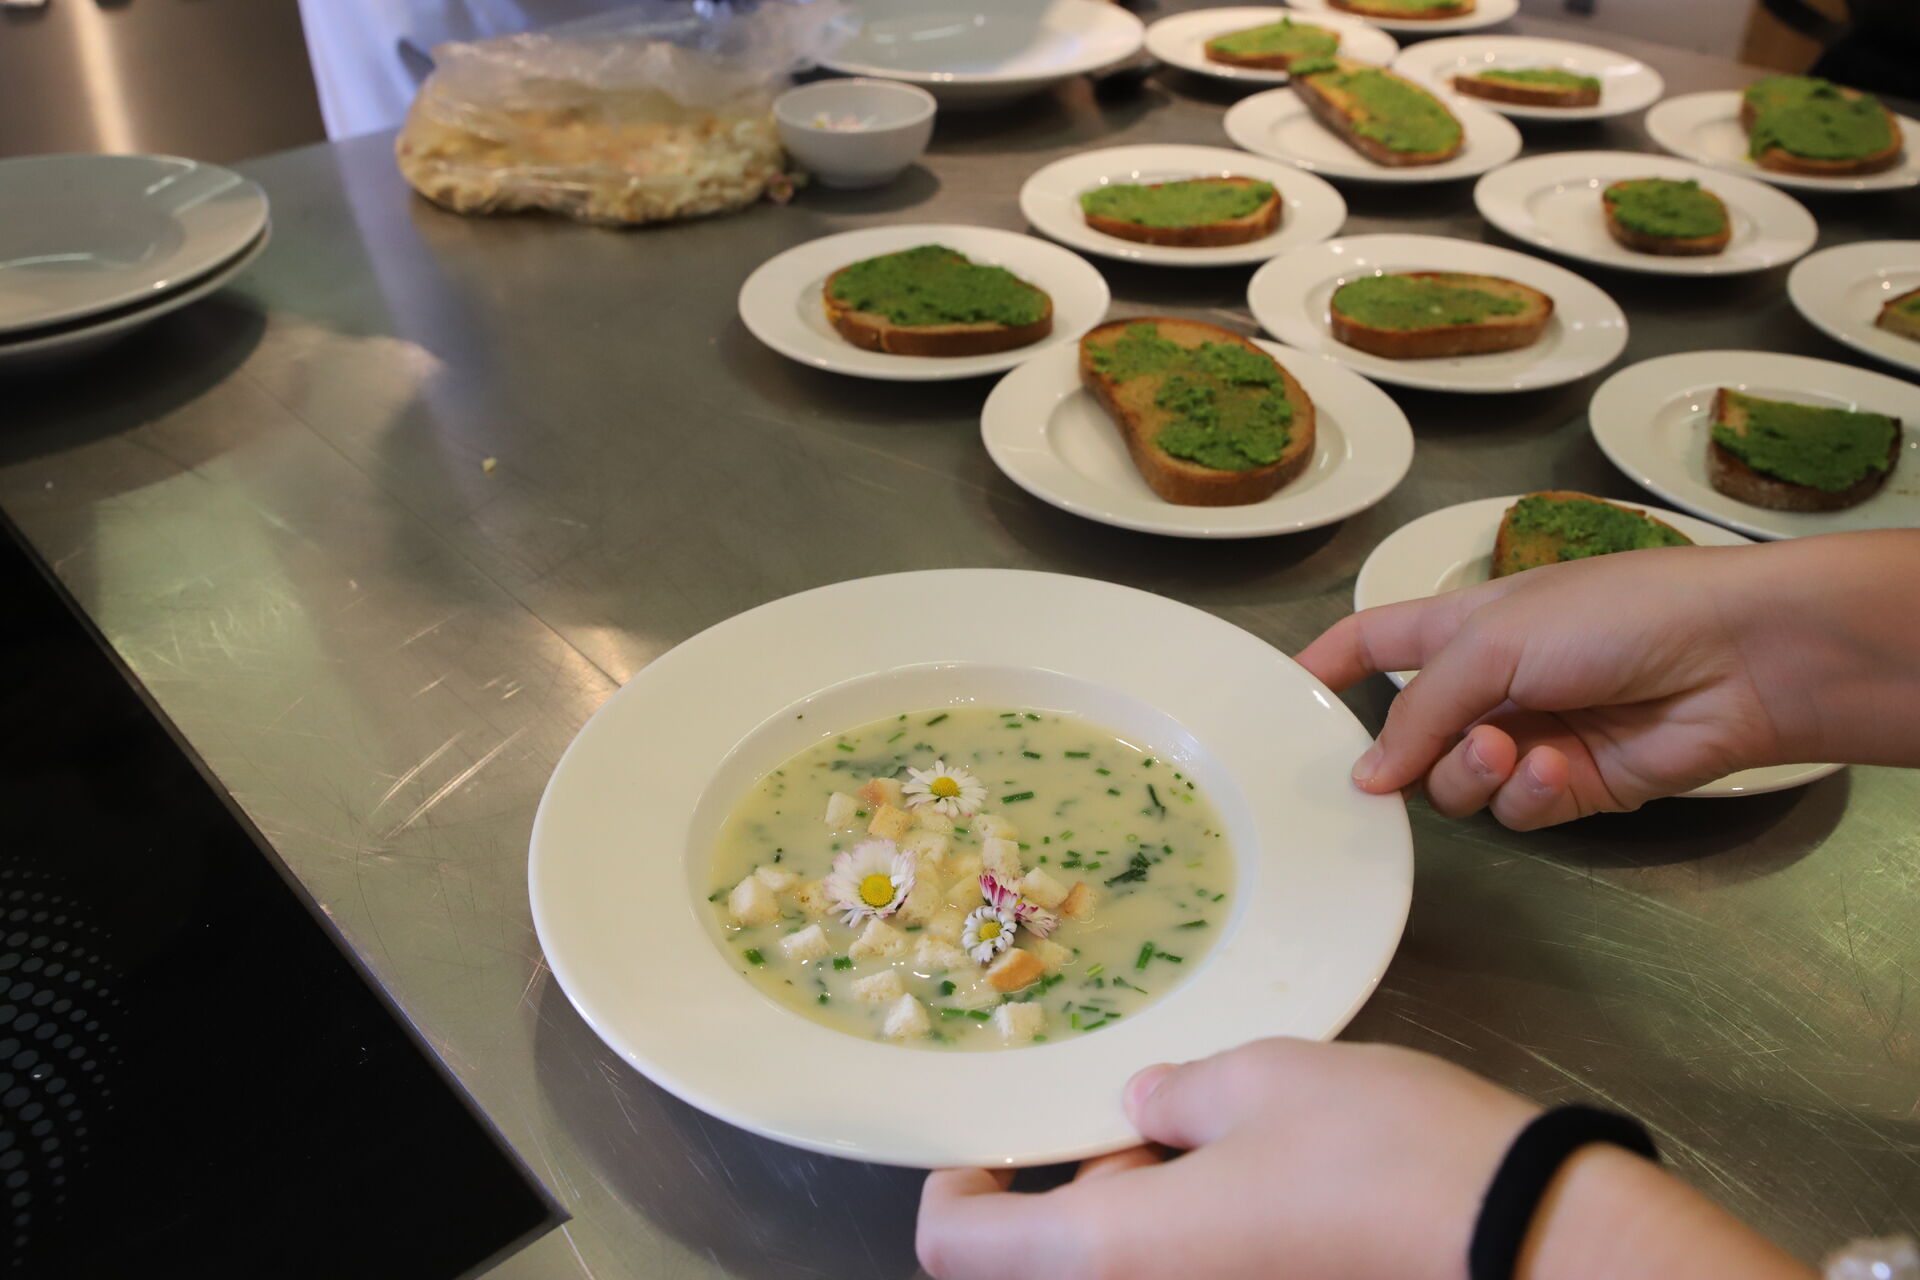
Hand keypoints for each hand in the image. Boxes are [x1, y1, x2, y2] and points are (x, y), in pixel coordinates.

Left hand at [917, 1039, 1812, 1279]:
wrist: (1526, 1243)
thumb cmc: (1377, 1151)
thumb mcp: (1261, 1080)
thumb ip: (1176, 1098)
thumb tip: (1142, 1114)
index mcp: (1112, 1255)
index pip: (959, 1250)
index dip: (957, 1189)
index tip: (996, 1141)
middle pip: (1051, 1261)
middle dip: (1084, 1187)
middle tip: (1150, 1119)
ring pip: (1131, 1266)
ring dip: (1148, 1210)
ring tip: (1222, 1137)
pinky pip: (1193, 1276)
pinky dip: (1198, 1235)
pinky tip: (1266, 1183)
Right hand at [1297, 532, 1919, 828]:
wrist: (1735, 658)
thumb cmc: (1612, 616)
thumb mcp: (1493, 641)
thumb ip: (1418, 711)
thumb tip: (1362, 778)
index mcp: (1462, 625)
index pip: (1373, 641)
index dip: (1325, 667)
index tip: (1276, 705)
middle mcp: (1489, 684)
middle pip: (1406, 736)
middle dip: (1407, 752)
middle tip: (1401, 766)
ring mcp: (1529, 739)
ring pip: (1457, 786)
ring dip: (1474, 771)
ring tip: (1514, 749)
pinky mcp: (1572, 788)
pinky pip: (1517, 812)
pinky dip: (1531, 794)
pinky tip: (1561, 768)